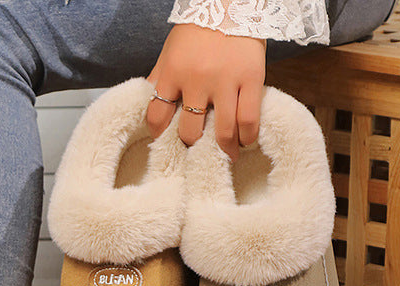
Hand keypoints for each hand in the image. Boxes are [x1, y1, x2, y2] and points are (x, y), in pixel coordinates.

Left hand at [147, 24, 266, 160]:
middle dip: (193, 144)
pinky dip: (247, 136)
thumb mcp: (170, 52)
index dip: (160, 134)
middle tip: (198, 149)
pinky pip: (249, 118)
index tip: (166, 142)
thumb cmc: (197, 30)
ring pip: (222, 131)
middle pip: (190, 130)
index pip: (157, 116)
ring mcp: (225, 80)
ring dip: (223, 150)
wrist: (231, 1)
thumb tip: (148, 109)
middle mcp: (197, 79)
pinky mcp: (251, 78)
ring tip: (225, 156)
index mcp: (172, 72)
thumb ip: (159, 80)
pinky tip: (245, 141)